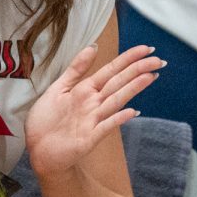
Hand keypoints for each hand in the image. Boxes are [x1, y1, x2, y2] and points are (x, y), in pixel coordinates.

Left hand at [24, 44, 162, 178]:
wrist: (38, 150)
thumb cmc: (47, 121)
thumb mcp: (58, 88)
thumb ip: (76, 69)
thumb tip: (93, 46)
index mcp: (85, 90)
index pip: (111, 71)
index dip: (128, 59)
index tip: (146, 49)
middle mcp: (93, 104)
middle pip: (118, 83)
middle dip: (137, 70)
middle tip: (159, 61)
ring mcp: (93, 120)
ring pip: (115, 101)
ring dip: (132, 89)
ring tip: (149, 77)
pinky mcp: (89, 138)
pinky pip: (105, 126)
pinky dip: (117, 119)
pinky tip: (132, 111)